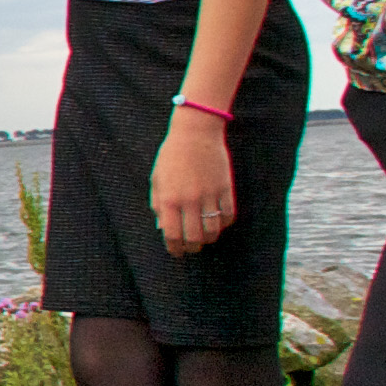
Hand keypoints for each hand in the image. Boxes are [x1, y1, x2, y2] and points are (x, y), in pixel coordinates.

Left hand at [150, 114, 236, 254]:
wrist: (195, 133)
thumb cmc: (171, 156)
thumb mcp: (157, 180)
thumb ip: (158, 205)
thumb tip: (163, 228)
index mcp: (169, 199)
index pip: (173, 235)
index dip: (175, 249)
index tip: (176, 252)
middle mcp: (189, 200)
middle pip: (195, 238)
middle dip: (192, 247)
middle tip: (191, 247)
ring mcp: (209, 195)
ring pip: (213, 230)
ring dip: (209, 238)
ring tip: (204, 236)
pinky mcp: (226, 189)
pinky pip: (228, 215)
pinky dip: (224, 223)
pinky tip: (217, 221)